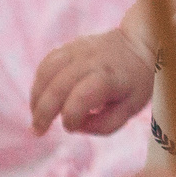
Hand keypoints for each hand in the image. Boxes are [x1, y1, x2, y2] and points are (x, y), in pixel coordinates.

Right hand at [33, 27, 155, 134]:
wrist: (140, 45)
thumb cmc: (135, 82)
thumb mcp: (130, 109)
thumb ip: (104, 125)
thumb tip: (76, 126)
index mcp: (110, 77)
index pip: (82, 96)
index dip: (70, 115)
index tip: (70, 127)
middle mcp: (92, 61)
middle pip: (59, 85)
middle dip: (44, 111)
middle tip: (38, 131)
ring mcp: (78, 50)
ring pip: (47, 71)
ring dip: (36, 96)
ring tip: (35, 116)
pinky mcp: (70, 46)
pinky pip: (47, 62)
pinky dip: (38, 82)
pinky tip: (40, 98)